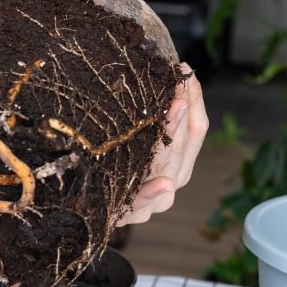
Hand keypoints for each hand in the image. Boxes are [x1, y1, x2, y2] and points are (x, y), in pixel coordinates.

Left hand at [118, 63, 207, 225]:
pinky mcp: (133, 213)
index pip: (196, 130)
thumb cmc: (117, 171)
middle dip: (183, 113)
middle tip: (180, 84)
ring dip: (172, 136)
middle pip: (183, 144)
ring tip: (176, 107)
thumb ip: (156, 122)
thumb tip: (167, 82)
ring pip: (168, 166)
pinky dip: (152, 192)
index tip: (186, 72)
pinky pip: (142, 202)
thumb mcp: (137, 144)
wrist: (90, 212)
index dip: (194, 102)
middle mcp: (174, 180)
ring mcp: (156, 200)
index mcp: (180, 163)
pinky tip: (166, 183)